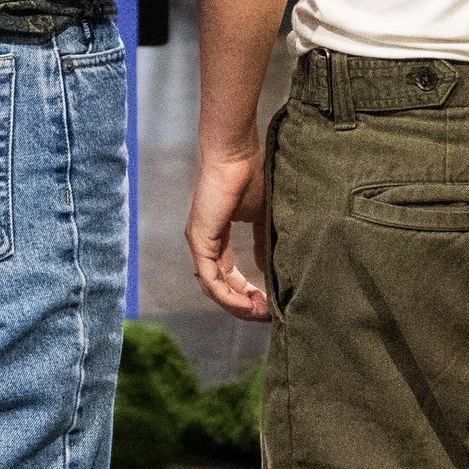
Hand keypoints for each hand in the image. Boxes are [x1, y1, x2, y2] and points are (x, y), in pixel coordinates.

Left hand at [186, 135, 268, 317]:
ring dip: (237, 305)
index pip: (228, 276)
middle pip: (219, 288)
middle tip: (267, 314)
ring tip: (261, 312)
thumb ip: (262, 242)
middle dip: (244, 305)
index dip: (247, 293)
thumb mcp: (262, 216)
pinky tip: (248, 304)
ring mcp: (199, 243)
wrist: (237, 153)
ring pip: (213, 288)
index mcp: (216, 238)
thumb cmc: (251, 176)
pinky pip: (211, 279)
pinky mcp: (199, 240)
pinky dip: (229, 296)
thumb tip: (265, 266)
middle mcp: (204, 244)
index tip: (269, 302)